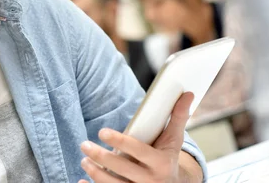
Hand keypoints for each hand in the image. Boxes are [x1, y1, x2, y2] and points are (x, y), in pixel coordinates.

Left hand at [79, 92, 199, 182]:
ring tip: (84, 160)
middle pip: (122, 168)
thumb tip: (187, 93)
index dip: (119, 140)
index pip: (138, 150)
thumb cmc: (168, 158)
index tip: (102, 131)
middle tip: (85, 145)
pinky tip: (82, 181)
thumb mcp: (174, 140)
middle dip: (100, 157)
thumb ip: (178, 117)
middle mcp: (152, 181)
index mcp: (162, 163)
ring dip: (95, 172)